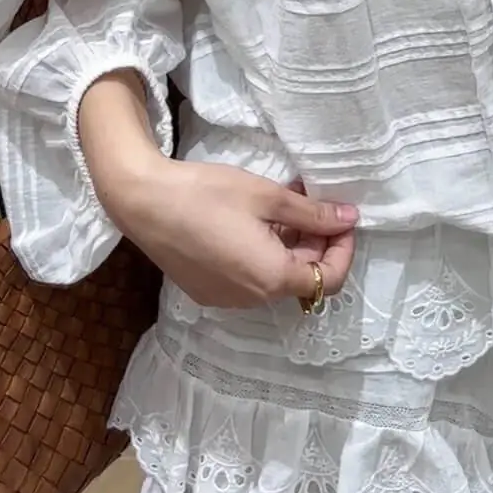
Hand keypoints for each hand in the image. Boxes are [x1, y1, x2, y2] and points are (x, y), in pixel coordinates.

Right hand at [77, 69, 356, 309]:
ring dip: (288, 247)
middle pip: (300, 278)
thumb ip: (312, 213)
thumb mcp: (266, 197)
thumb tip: (350, 219)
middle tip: (310, 202)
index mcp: (271, 278)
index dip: (342, 250)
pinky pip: (248, 279)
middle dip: (314, 242)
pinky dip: (261, 255)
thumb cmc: (207, 194)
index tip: (341, 219)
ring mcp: (225, 299)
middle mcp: (251, 299)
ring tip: (281, 207)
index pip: (327, 280)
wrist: (142, 201)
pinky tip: (251, 222)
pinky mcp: (205, 291)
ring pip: (273, 278)